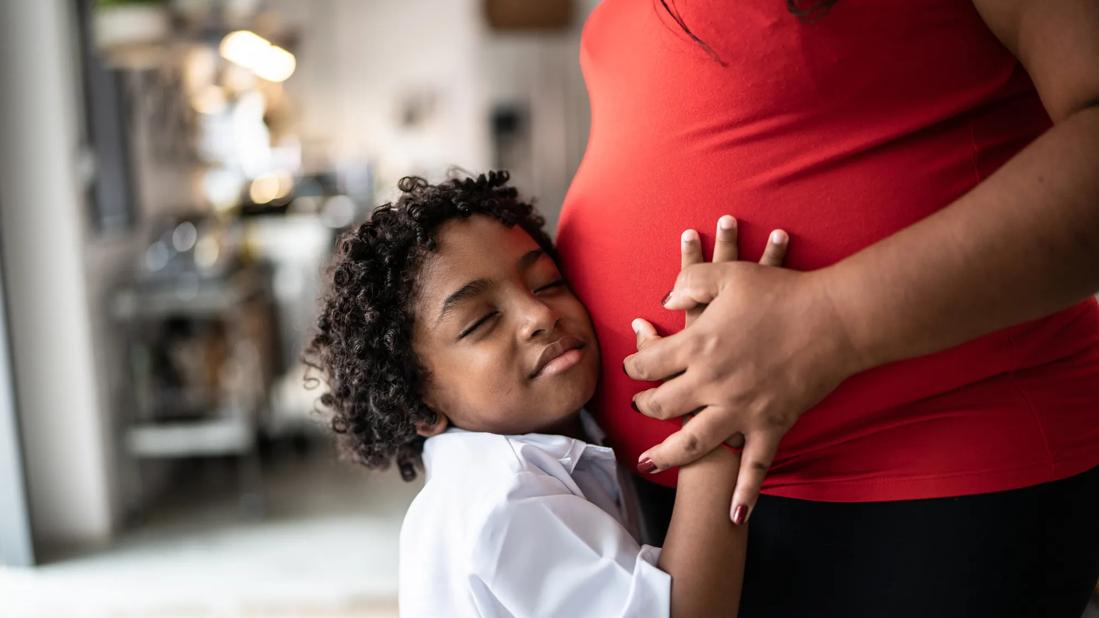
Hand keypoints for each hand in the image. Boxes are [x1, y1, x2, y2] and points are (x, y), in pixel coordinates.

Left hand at [625, 220, 864, 524]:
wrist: (835, 318)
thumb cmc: (783, 292)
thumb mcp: (728, 275)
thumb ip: (690, 283)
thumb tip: (665, 299)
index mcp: (698, 344)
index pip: (648, 362)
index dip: (634, 364)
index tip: (631, 366)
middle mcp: (712, 382)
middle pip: (661, 404)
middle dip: (644, 407)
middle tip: (640, 406)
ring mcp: (741, 408)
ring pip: (692, 442)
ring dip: (667, 455)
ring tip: (650, 463)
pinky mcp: (771, 425)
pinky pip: (754, 466)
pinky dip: (745, 492)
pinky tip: (734, 515)